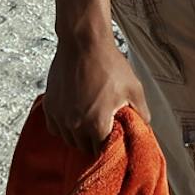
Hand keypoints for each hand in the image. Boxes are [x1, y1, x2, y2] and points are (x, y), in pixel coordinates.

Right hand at [43, 33, 149, 152]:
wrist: (83, 44)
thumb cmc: (108, 64)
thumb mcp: (134, 89)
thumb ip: (141, 112)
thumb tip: (144, 125)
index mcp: (97, 124)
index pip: (102, 150)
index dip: (109, 146)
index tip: (113, 139)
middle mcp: (75, 125)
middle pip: (84, 148)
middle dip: (94, 142)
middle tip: (103, 130)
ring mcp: (60, 116)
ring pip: (68, 140)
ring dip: (78, 136)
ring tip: (89, 122)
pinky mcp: (50, 107)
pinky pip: (54, 128)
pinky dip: (63, 127)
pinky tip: (74, 117)